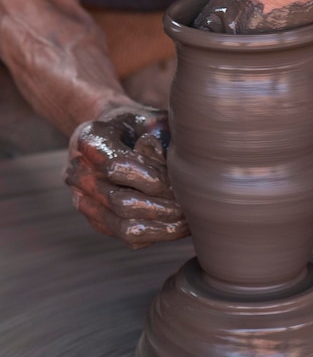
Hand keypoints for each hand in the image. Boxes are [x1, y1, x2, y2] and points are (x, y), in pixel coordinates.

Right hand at [65, 106, 188, 247]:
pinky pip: (129, 238)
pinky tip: (180, 226)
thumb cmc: (140, 126)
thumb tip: (164, 158)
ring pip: (124, 227)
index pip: (117, 167)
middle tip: (190, 204)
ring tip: (189, 220)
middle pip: (121, 203)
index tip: (179, 180)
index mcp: (89, 140)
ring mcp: (84, 200)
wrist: (116, 135)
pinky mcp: (98, 221)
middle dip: (162, 206)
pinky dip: (159, 234)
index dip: (153, 177)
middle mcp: (78, 173)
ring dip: (162, 226)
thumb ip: (158, 133)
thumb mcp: (151, 118)